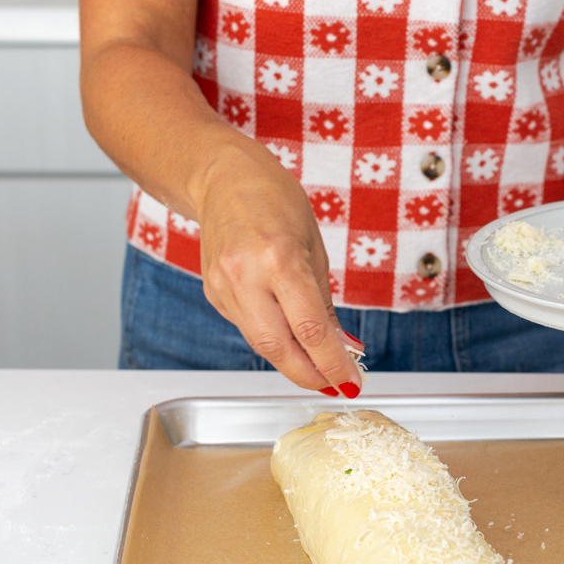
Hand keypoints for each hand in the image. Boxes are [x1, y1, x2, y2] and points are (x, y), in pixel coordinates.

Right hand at [195, 146, 362, 394]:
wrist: (223, 179)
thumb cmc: (274, 201)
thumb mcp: (313, 245)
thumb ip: (323, 302)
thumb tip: (341, 345)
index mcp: (279, 259)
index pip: (310, 330)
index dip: (333, 364)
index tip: (351, 380)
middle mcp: (246, 276)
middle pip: (278, 349)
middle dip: (310, 375)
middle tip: (335, 385)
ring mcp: (223, 287)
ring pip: (260, 344)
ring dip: (293, 362)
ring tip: (319, 368)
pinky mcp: (212, 293)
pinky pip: (247, 327)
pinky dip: (272, 339)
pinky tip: (289, 338)